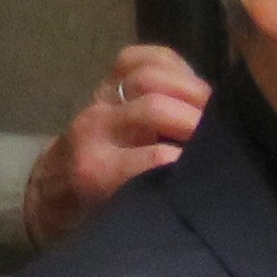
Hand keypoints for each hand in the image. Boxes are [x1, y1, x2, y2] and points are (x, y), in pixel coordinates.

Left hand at [26, 43, 213, 243]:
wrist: (50, 190)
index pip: (157, 158)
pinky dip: (173, 65)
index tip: (217, 169)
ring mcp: (99, 99)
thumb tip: (206, 189)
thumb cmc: (91, 214)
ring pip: (150, 75)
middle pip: (155, 106)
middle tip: (225, 135)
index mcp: (97, 172)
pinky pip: (142, 57)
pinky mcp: (105, 80)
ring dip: (190, 88)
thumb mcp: (118, 219)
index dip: (192, 159)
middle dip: (197, 119)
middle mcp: (96, 129)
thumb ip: (154, 202)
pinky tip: (191, 85)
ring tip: (214, 108)